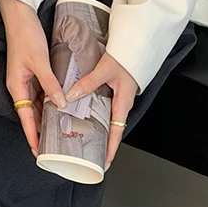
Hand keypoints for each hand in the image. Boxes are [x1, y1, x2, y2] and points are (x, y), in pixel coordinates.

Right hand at [0, 0, 65, 155]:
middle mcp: (20, 86)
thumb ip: (50, 84)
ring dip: (47, 117)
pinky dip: (50, 102)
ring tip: (61, 131)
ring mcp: (27, 80)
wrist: (20, 14)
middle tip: (55, 146)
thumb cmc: (25, 34)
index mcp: (16, 86)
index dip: (32, 135)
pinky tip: (61, 108)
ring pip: (38, 105)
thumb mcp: (39, 61)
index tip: (38, 151)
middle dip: (41, 131)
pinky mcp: (33, 73)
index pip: (25, 119)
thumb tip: (60, 103)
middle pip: (31, 115)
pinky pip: (42, 93)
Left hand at [66, 52, 137, 169]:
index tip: (104, 162)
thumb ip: (88, 83)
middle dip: (102, 144)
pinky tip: (85, 116)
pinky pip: (106, 109)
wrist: (135, 44)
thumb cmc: (126, 56)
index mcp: (123, 103)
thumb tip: (72, 95)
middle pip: (112, 130)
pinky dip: (96, 116)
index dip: (110, 149)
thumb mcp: (105, 70)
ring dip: (98, 130)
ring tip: (84, 139)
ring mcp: (119, 99)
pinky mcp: (115, 92)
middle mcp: (122, 104)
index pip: (117, 132)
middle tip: (90, 155)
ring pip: (108, 119)